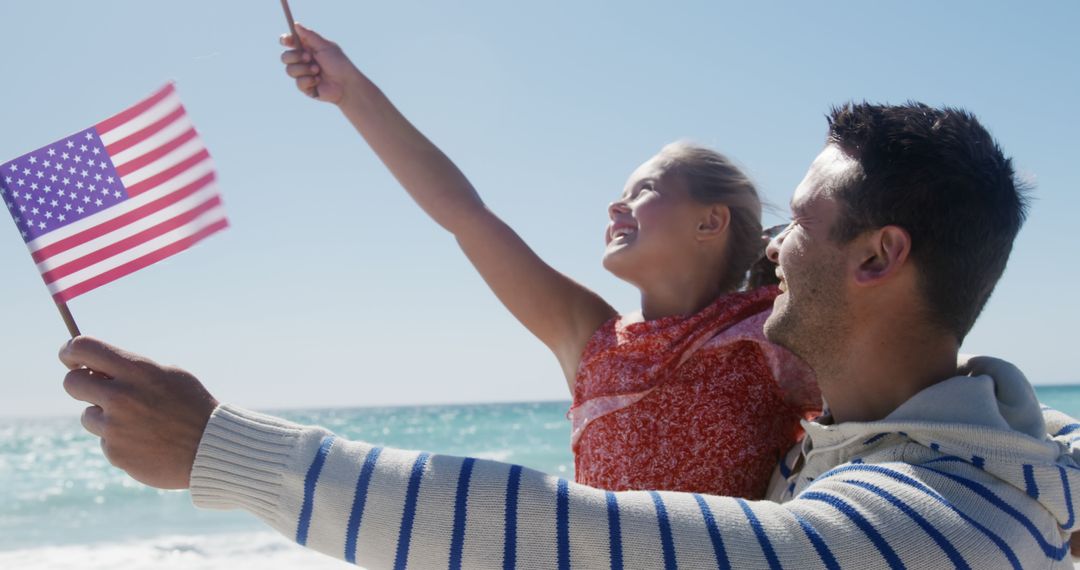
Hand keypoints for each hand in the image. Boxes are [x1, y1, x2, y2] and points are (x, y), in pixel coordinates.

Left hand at [59, 336, 217, 489]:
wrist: (213, 448)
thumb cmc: (194, 406)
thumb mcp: (170, 376)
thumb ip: (134, 370)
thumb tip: (95, 369)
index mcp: (137, 370)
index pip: (84, 348)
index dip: (70, 350)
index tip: (70, 356)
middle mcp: (121, 396)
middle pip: (72, 383)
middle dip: (81, 384)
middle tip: (96, 389)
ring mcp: (115, 427)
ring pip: (88, 416)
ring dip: (105, 417)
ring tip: (139, 423)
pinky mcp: (115, 452)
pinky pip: (106, 441)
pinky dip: (121, 441)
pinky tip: (147, 442)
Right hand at [280, 23, 356, 103]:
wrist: (346, 84)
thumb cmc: (339, 63)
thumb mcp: (325, 46)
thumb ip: (310, 36)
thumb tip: (296, 25)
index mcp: (307, 48)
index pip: (290, 43)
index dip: (285, 41)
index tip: (286, 41)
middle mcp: (303, 61)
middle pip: (285, 57)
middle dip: (295, 56)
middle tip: (308, 57)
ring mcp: (303, 74)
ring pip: (289, 70)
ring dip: (304, 69)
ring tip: (318, 71)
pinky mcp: (305, 87)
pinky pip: (298, 83)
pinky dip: (309, 80)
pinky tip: (318, 81)